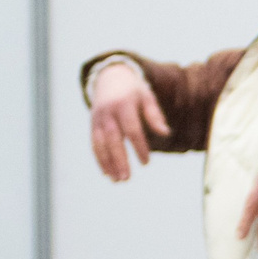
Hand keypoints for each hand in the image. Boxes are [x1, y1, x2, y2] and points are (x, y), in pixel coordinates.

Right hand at [88, 61, 169, 181]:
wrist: (110, 77)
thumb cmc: (134, 91)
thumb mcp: (147, 97)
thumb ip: (154, 115)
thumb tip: (165, 133)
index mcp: (123, 104)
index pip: (131, 129)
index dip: (139, 147)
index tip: (146, 163)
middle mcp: (108, 112)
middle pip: (113, 139)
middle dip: (119, 159)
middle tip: (127, 178)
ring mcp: (97, 118)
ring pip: (99, 143)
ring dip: (107, 163)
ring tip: (117, 180)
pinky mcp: (92, 124)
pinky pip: (94, 143)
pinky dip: (99, 158)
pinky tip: (107, 173)